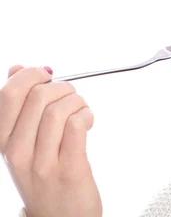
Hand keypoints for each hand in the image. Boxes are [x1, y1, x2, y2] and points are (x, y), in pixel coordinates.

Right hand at [0, 66, 101, 216]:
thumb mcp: (23, 143)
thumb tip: (17, 68)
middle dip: (62, 87)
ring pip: (59, 108)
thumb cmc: (45, 176)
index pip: (8, 94)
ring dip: (78, 101)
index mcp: (3, 141)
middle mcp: (17, 152)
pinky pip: (76, 125)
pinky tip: (88, 123)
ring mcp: (42, 162)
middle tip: (71, 97)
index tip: (48, 77)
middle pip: (38, 96)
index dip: (32, 75)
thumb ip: (19, 106)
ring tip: (81, 111)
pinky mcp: (69, 169)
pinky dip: (86, 115)